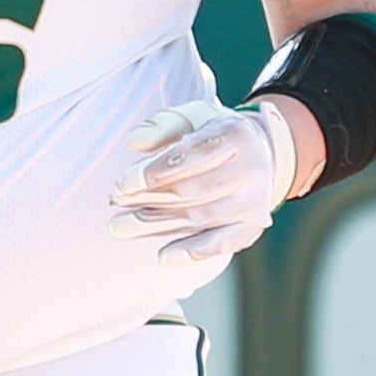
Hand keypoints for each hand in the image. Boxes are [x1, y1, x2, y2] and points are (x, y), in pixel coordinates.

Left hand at [109, 96, 298, 264]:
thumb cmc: (213, 135)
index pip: (194, 154)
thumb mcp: (191, 119)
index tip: (123, 183)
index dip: (157, 170)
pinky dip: (192, 252)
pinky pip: (221, 243)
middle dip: (150, 198)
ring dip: (158, 224)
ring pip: (202, 216)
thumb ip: (162, 127)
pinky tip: (164, 256)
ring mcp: (255, 200)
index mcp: (236, 135)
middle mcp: (252, 168)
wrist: (259, 155)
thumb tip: (135, 143)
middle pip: (194, 188)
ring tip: (121, 227)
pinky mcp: (252, 225)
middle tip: (116, 202)